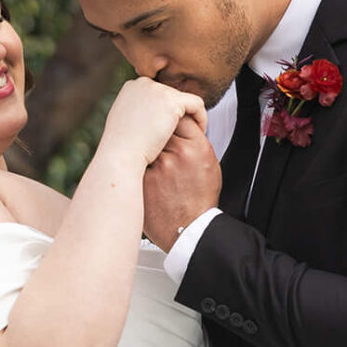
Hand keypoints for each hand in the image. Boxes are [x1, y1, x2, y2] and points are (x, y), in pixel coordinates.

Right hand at [102, 78, 206, 167]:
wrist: (121, 155)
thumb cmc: (120, 148)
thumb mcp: (124, 125)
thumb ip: (137, 115)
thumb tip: (147, 118)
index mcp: (132, 87)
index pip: (157, 95)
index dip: (166, 112)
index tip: (171, 128)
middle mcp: (144, 83)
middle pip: (171, 95)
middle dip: (178, 114)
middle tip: (185, 133)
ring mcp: (158, 90)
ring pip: (184, 100)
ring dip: (190, 116)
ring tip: (193, 133)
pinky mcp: (172, 100)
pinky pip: (197, 104)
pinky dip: (201, 117)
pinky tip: (200, 132)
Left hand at [143, 116, 222, 252]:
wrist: (189, 228)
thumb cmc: (200, 198)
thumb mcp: (209, 164)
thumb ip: (195, 141)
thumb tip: (180, 123)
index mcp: (196, 147)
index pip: (180, 117)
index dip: (174, 122)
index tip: (172, 128)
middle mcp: (177, 153)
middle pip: (161, 128)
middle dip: (160, 134)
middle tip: (160, 144)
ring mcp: (157, 165)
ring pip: (147, 143)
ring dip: (148, 149)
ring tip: (154, 162)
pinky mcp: (142, 178)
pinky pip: (137, 161)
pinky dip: (139, 165)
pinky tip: (144, 174)